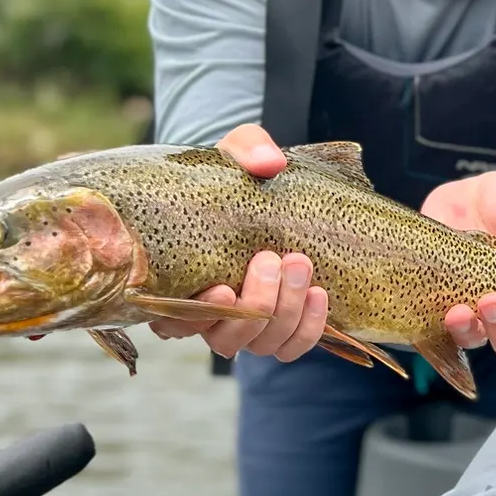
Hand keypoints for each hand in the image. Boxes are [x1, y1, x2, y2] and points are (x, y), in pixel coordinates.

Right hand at [147, 125, 327, 360]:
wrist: (264, 189)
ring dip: (286, 311)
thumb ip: (248, 148)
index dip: (197, 318)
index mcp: (179, 281)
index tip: (223, 286)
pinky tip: (321, 294)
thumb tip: (270, 163)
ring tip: (300, 264)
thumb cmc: (237, 174)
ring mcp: (247, 323)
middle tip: (271, 258)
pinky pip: (292, 347)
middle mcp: (210, 313)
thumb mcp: (238, 150)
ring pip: (261, 344)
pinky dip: (310, 327)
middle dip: (255, 303)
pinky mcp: (282, 326)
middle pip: (225, 338)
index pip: (175, 323)